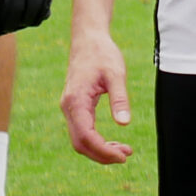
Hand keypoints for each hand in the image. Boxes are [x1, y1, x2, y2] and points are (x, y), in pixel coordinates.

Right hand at [59, 28, 133, 163]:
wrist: (88, 39)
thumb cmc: (102, 54)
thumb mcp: (116, 74)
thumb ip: (119, 99)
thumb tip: (124, 124)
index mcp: (76, 100)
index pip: (86, 136)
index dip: (103, 150)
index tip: (123, 156)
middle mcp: (68, 107)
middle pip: (80, 143)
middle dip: (102, 155)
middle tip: (126, 155)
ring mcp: (69, 108)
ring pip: (80, 140)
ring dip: (100, 150)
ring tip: (124, 151)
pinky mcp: (74, 107)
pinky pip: (82, 131)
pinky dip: (96, 141)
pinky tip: (113, 142)